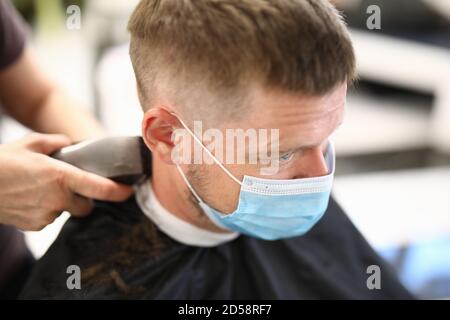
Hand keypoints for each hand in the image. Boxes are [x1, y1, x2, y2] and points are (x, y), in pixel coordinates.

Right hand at [0, 133, 132, 230]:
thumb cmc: (2, 162)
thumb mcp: (30, 144)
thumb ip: (55, 143)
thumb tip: (68, 143)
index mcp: (61, 177)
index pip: (100, 188)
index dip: (118, 192)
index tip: (129, 192)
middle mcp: (57, 199)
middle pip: (87, 207)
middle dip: (84, 199)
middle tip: (71, 187)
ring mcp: (46, 215)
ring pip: (65, 212)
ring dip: (61, 204)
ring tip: (40, 190)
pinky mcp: (35, 226)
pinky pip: (48, 219)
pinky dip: (45, 211)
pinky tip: (30, 200)